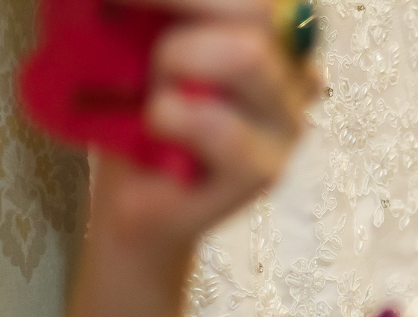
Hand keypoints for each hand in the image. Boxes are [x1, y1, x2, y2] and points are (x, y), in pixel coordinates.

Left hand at [92, 0, 318, 262]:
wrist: (138, 196)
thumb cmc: (142, 110)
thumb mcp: (149, 38)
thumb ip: (167, 12)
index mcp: (274, 33)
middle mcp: (296, 72)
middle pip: (259, 8)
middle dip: (178, 2)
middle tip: (121, 9)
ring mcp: (287, 124)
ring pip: (248, 57)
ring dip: (178, 60)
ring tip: (153, 87)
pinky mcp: (265, 170)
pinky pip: (219, 125)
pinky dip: (168, 116)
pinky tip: (156, 126)